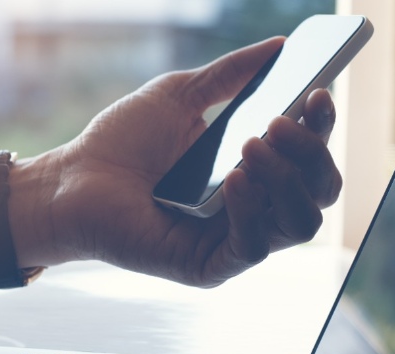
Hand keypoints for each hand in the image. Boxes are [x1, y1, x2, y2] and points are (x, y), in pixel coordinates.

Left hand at [31, 37, 340, 286]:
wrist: (73, 180)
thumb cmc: (122, 142)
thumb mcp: (180, 96)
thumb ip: (230, 74)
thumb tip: (279, 46)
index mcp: (253, 172)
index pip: (310, 159)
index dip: (321, 128)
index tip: (317, 91)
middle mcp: (253, 208)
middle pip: (319, 192)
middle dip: (310, 153)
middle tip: (277, 122)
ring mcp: (233, 239)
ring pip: (299, 223)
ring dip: (286, 179)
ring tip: (253, 145)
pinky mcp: (209, 266)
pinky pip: (253, 246)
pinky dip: (252, 209)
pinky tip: (234, 177)